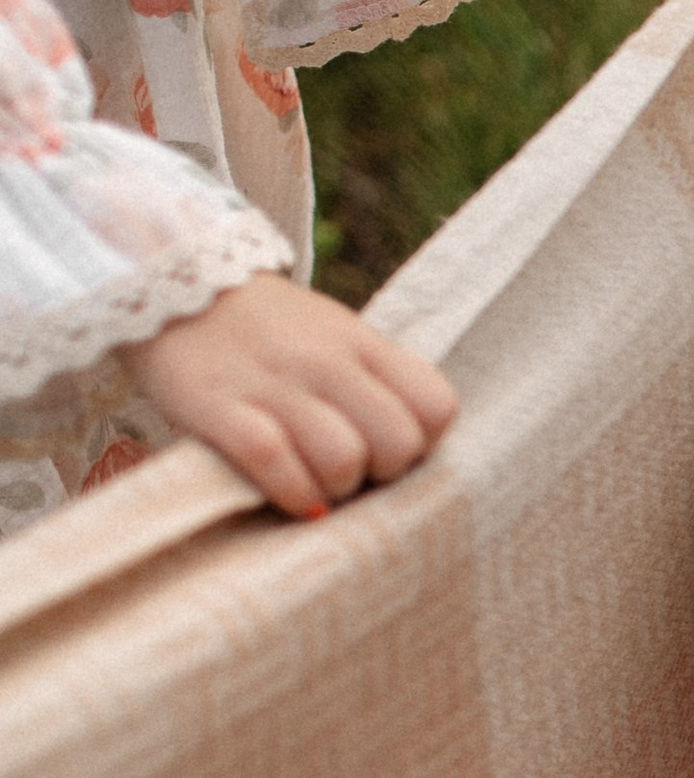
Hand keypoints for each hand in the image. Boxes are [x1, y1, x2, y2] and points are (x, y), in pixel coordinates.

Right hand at [130, 270, 455, 517]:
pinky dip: (289, 492)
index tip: (387, 447)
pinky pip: (275, 463)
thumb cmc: (267, 333)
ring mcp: (273, 384)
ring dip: (333, 489)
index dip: (422, 441)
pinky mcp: (219, 408)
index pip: (436, 405)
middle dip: (381, 475)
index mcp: (362, 344)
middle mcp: (326, 362)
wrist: (173, 284)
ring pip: (342, 459)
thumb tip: (407, 453)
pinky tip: (285, 493)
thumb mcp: (335, 339)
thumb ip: (375, 384)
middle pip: (397, 443)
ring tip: (313, 483)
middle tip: (351, 473)